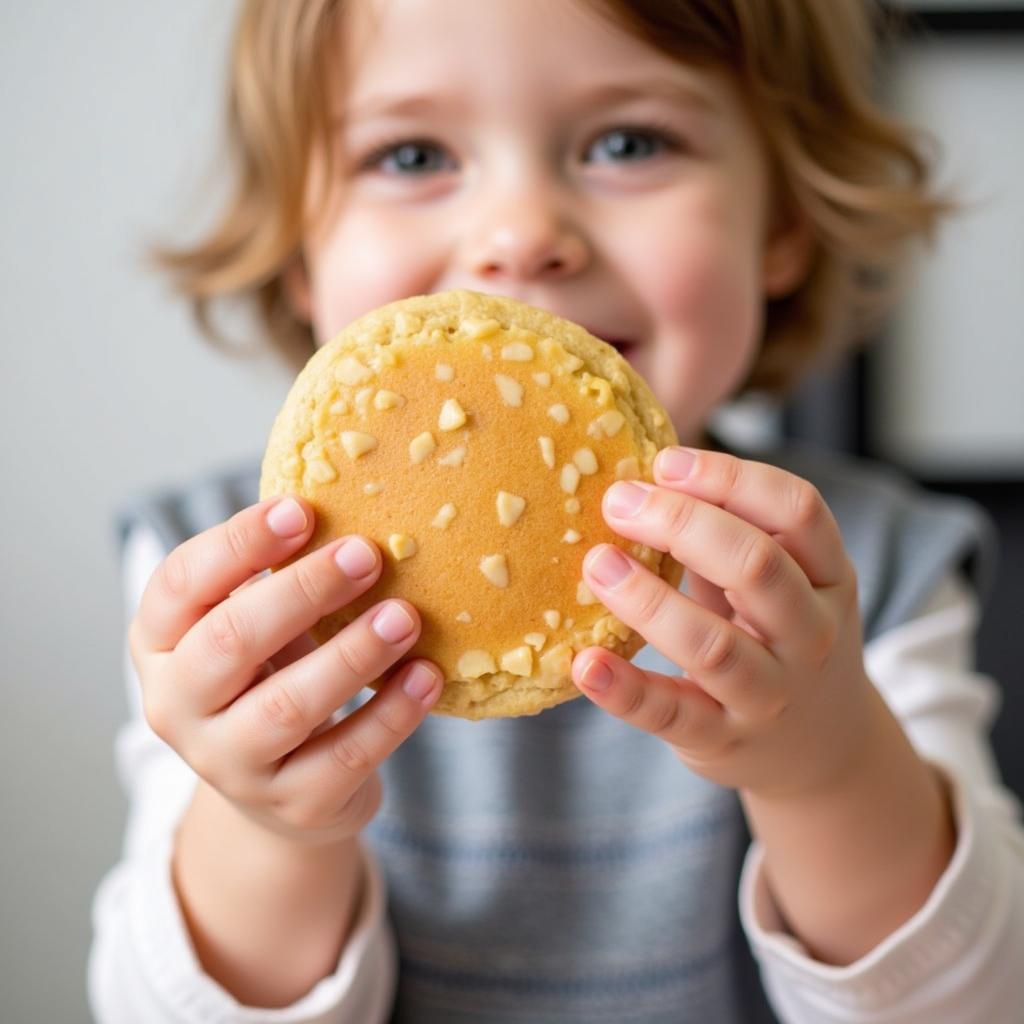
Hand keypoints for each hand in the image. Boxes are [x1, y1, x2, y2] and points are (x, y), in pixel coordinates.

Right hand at [129, 495, 442, 846]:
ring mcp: (230, 763)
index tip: (303, 509)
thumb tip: (352, 499)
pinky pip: (345, 756)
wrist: (283, 787)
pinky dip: (392, 713)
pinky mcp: (292, 804)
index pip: (182, 584)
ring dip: (353, 655)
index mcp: (161, 642)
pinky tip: (427, 675)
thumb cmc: (271, 674)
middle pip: (231, 642)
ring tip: (406, 616)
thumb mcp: (253, 621)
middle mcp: (178, 705)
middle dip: (303, 592)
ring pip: (288, 706)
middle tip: (367, 554)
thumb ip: (275, 572)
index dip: (240, 542)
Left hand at [572, 447, 875, 800]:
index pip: (798, 510)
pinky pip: (672, 713)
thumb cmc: (775, 640)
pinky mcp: (723, 741)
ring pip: (714, 645)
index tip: (664, 463)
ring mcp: (771, 695)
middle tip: (618, 501)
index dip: (730, 478)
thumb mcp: (781, 585)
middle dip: (682, 523)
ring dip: (649, 600)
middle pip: (757, 565)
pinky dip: (625, 689)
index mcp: (828, 577)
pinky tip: (585, 663)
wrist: (822, 751)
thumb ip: (728, 537)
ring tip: (596, 564)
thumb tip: (637, 480)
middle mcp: (810, 635)